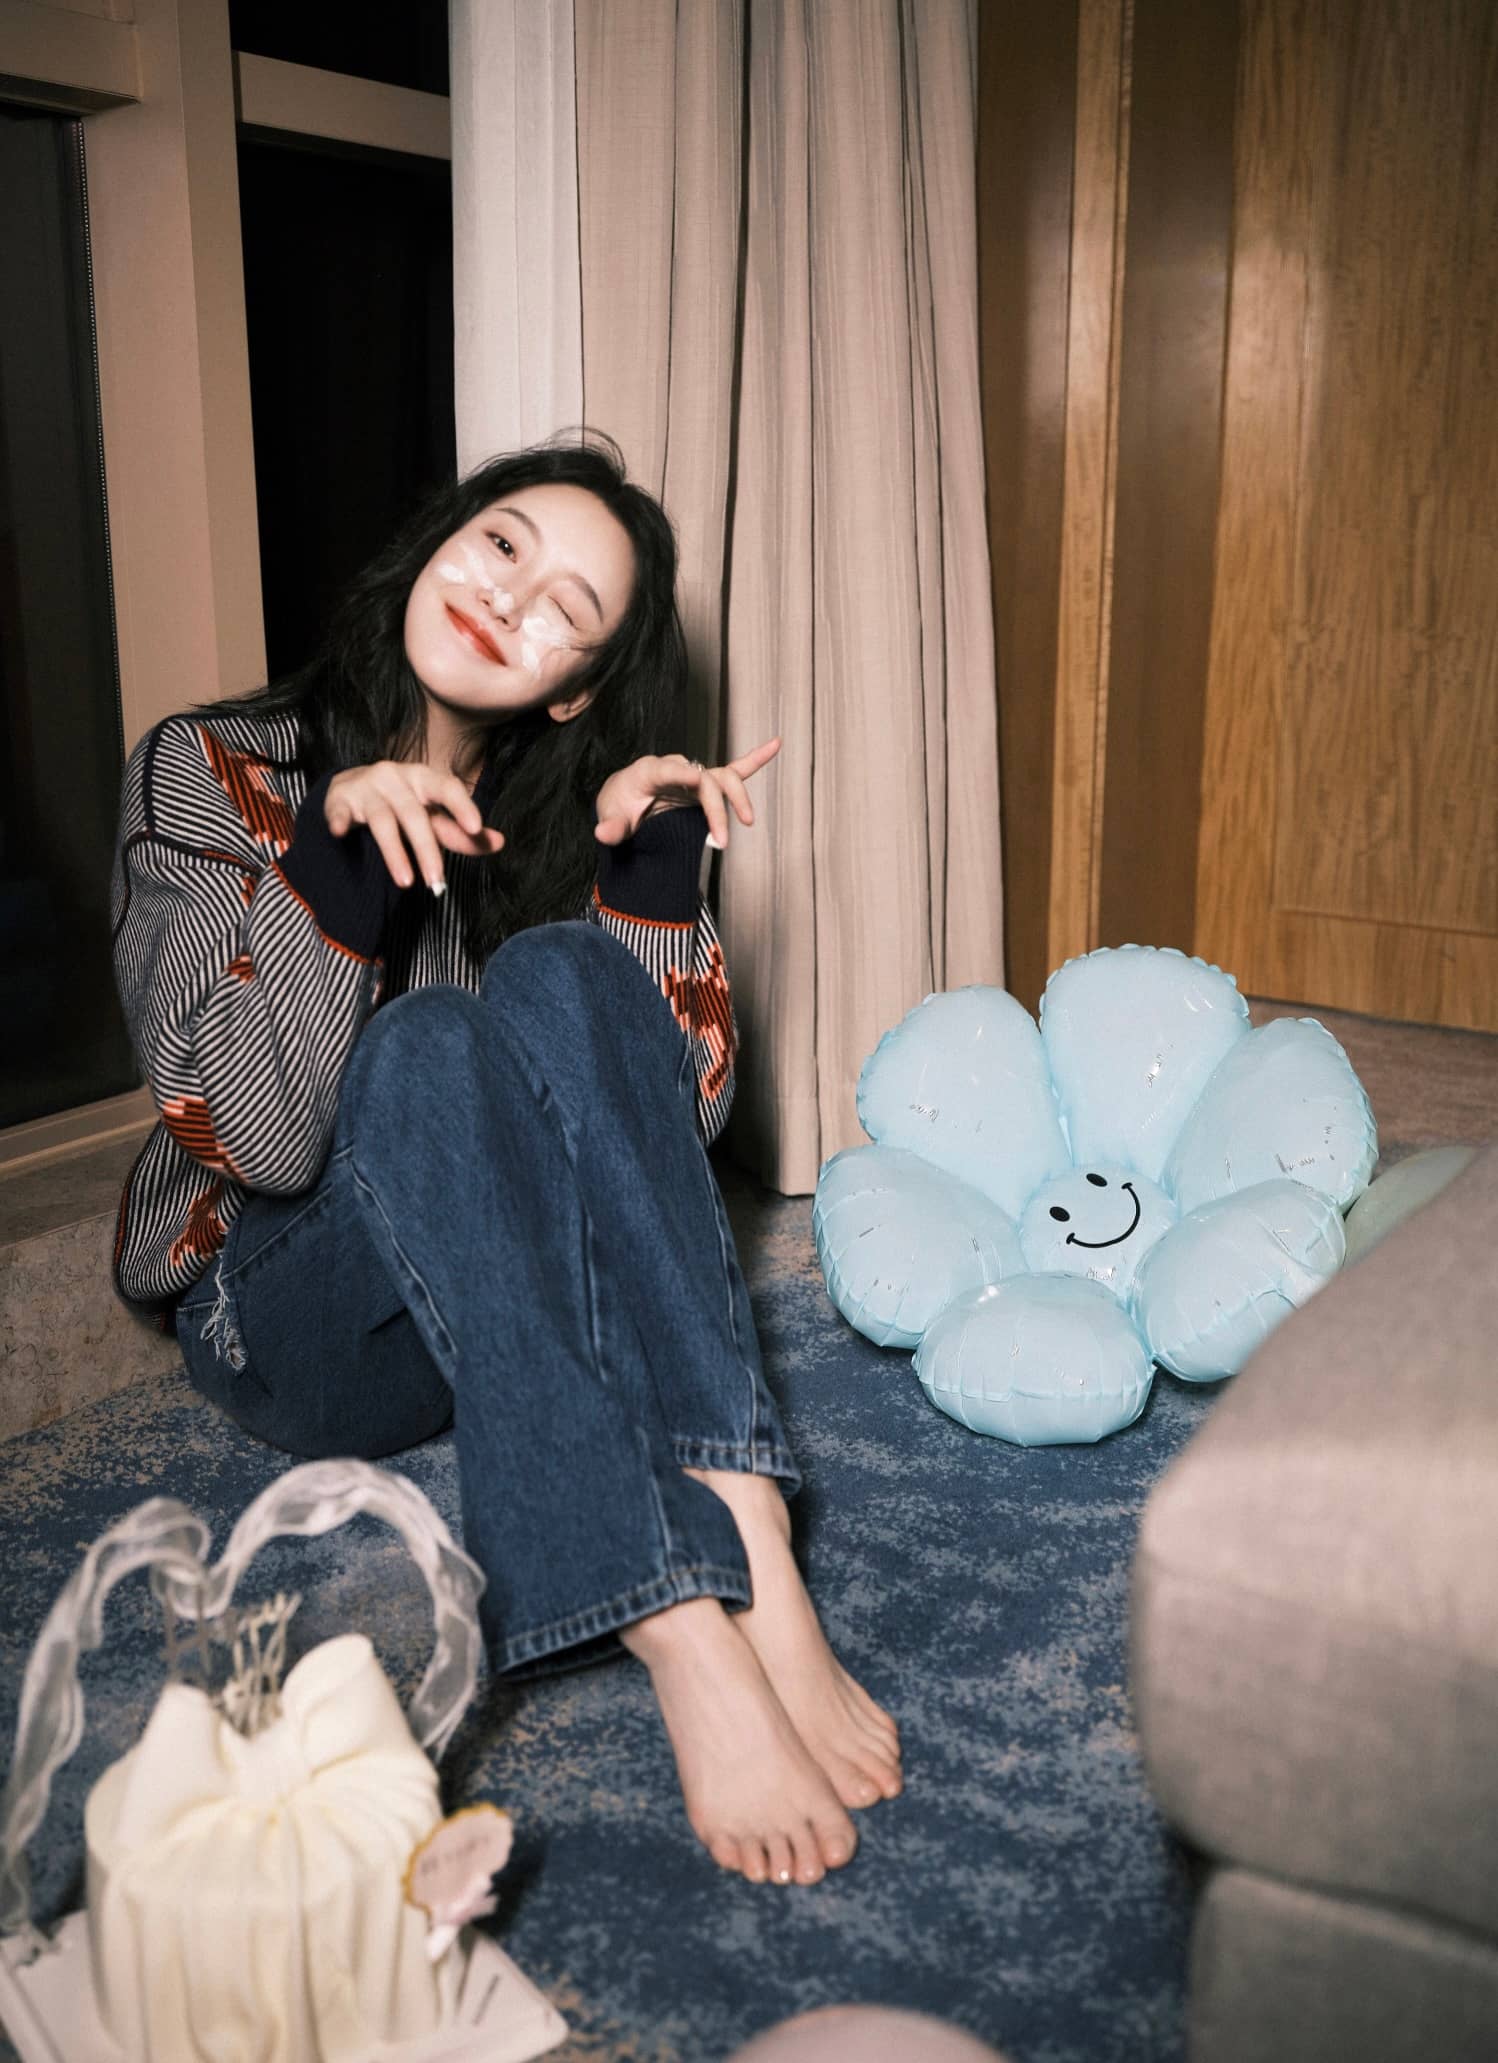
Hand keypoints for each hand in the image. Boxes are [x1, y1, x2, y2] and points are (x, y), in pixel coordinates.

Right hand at [325, 762, 504, 890]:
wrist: (350, 790)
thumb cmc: (402, 804)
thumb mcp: (432, 816)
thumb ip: (460, 832)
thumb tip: (499, 842)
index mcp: (424, 779)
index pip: (447, 787)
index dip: (462, 806)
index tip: (475, 828)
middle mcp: (396, 778)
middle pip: (414, 814)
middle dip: (427, 849)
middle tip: (437, 882)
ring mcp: (366, 788)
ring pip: (382, 820)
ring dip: (394, 853)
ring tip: (406, 882)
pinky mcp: (339, 800)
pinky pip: (339, 812)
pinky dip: (339, 821)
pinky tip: (340, 834)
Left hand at [594, 737, 781, 851]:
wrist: (626, 800)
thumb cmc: (619, 805)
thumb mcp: (612, 817)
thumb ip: (611, 826)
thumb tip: (602, 834)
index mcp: (651, 770)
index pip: (670, 769)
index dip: (684, 774)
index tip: (699, 781)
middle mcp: (678, 768)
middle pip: (704, 782)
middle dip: (716, 809)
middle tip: (723, 840)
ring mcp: (695, 776)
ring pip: (724, 778)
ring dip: (738, 797)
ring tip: (747, 821)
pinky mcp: (707, 785)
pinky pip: (735, 770)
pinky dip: (756, 759)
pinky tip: (776, 744)